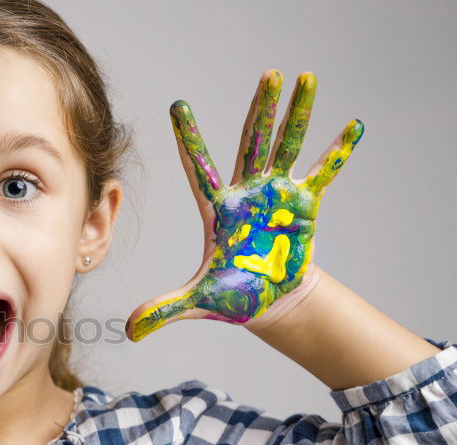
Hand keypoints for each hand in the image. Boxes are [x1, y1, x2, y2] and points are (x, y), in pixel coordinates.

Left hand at [125, 70, 362, 341]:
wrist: (270, 301)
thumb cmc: (233, 295)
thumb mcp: (197, 302)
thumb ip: (164, 310)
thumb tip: (129, 332)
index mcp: (218, 209)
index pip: (198, 166)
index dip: (189, 137)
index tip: (177, 105)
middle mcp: (248, 193)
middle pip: (253, 141)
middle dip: (262, 108)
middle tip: (270, 73)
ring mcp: (277, 195)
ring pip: (287, 146)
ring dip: (299, 115)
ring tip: (308, 78)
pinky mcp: (304, 206)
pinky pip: (324, 173)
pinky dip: (338, 152)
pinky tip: (353, 126)